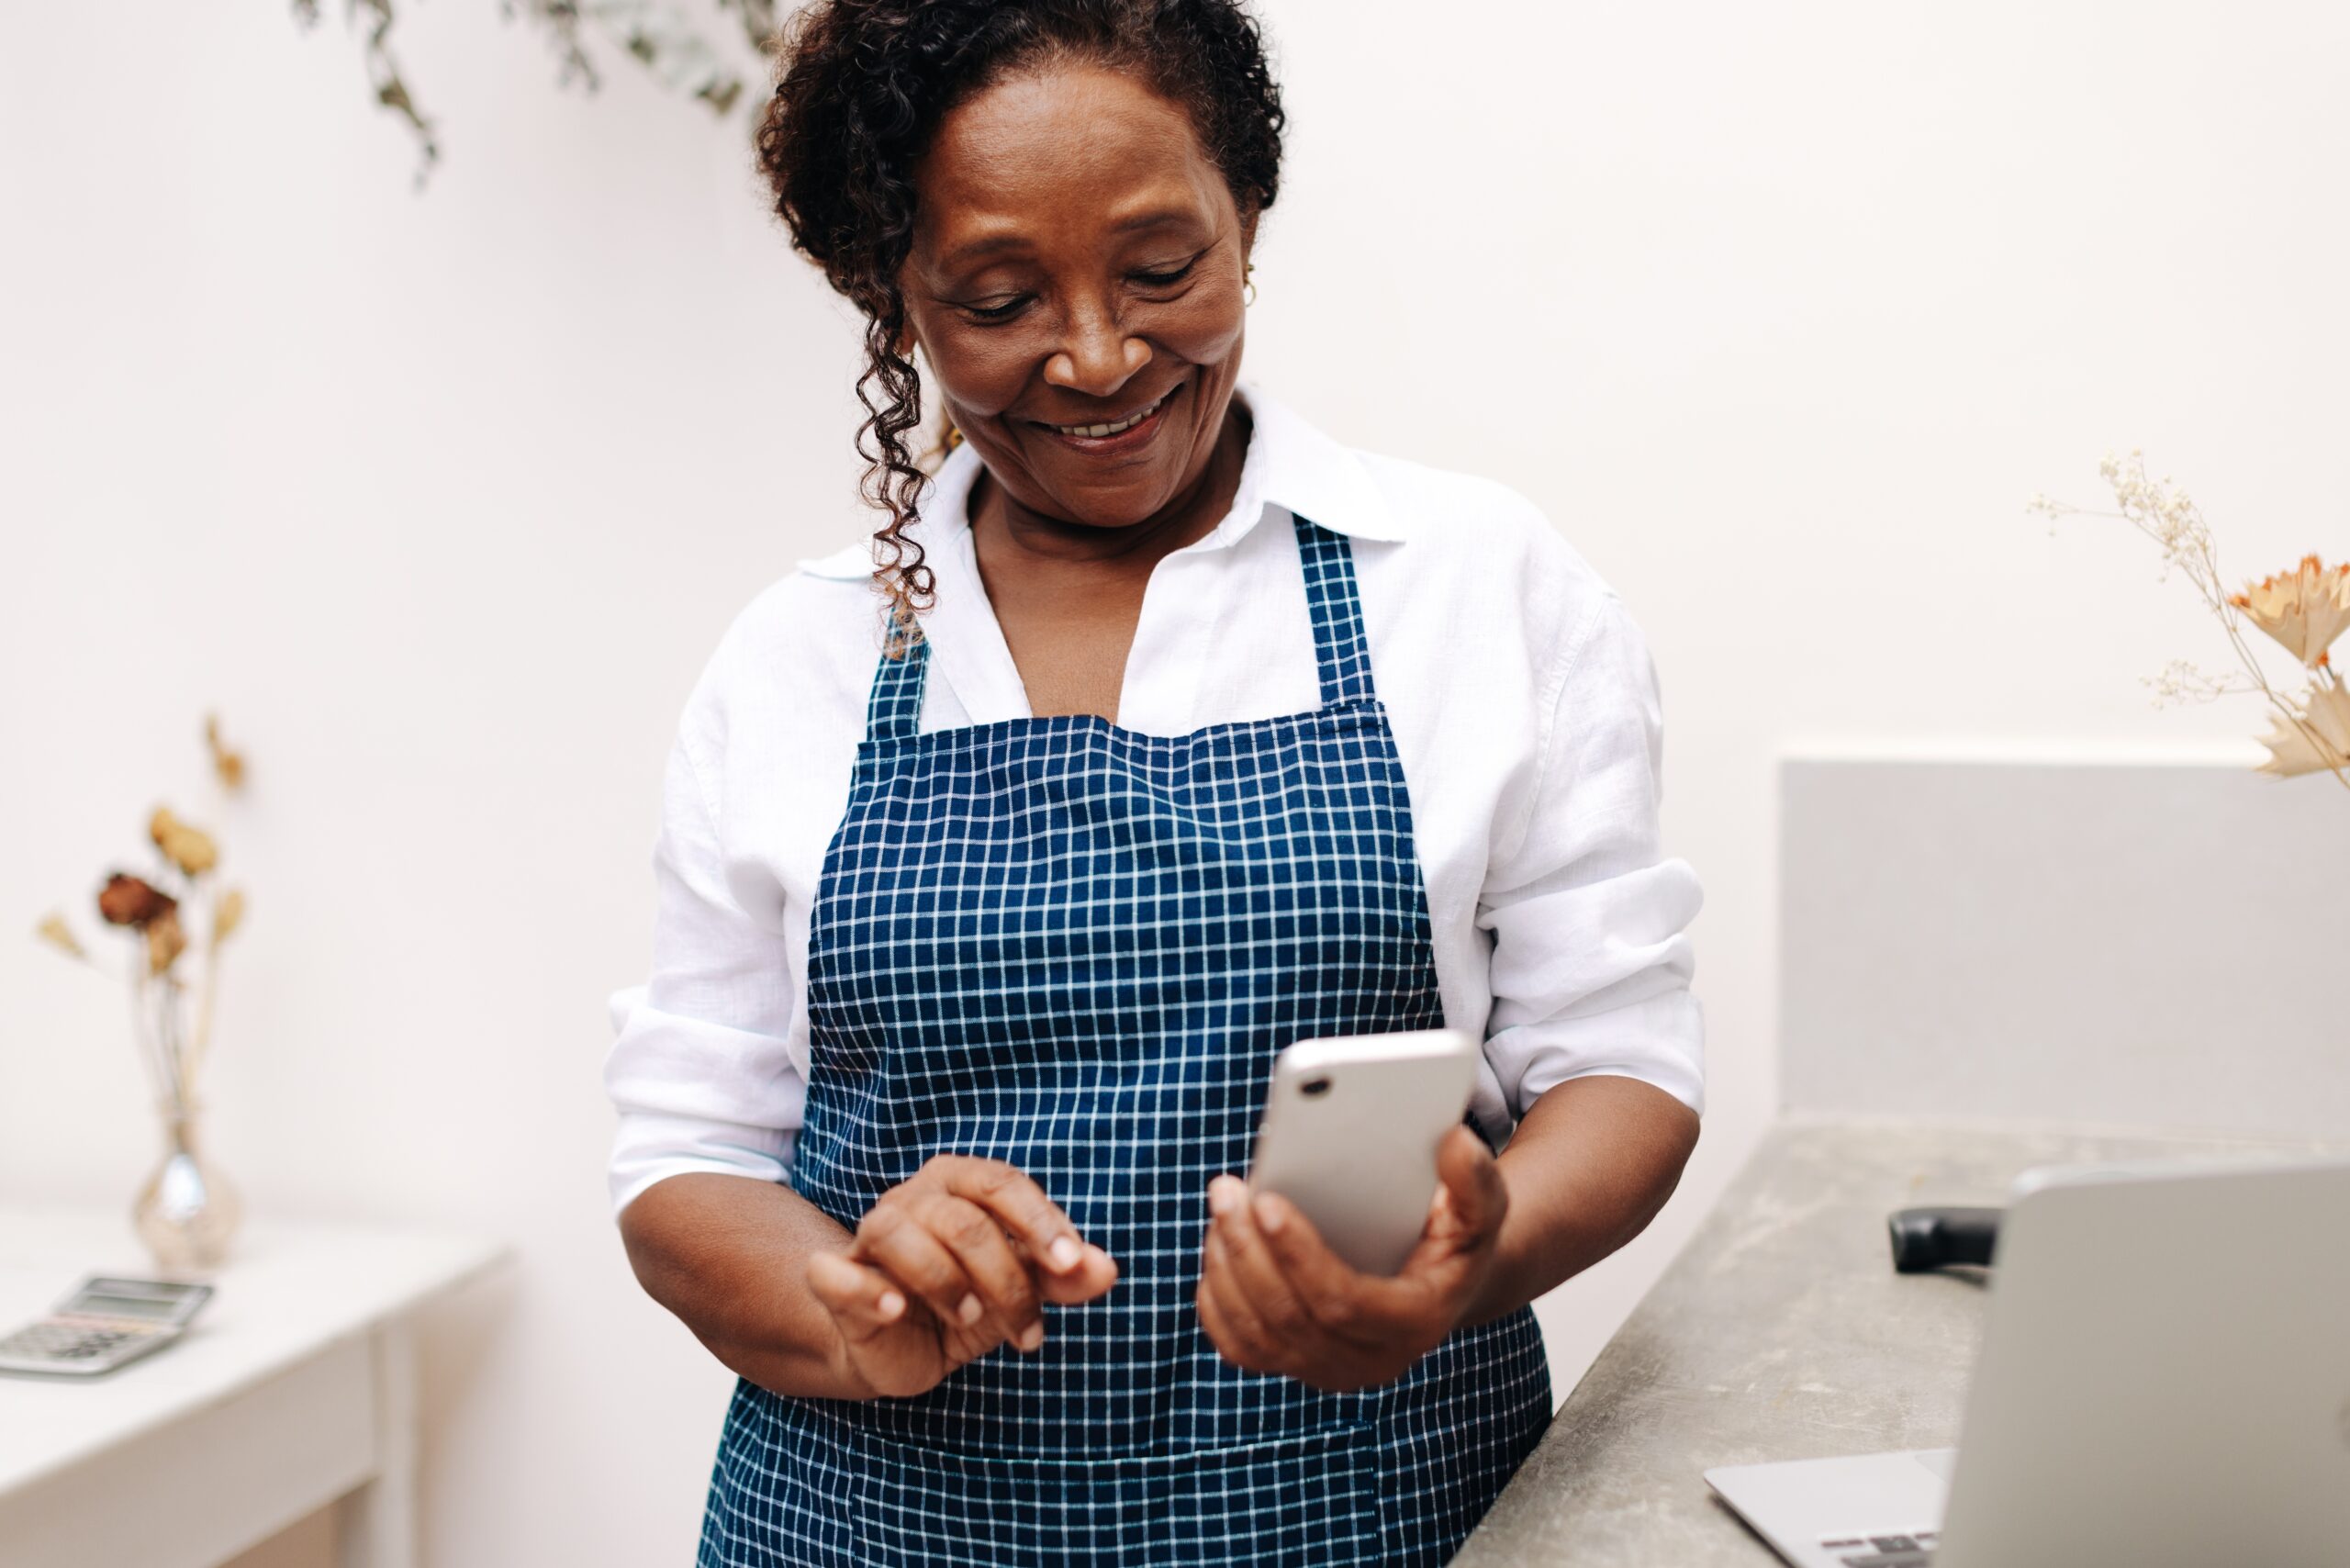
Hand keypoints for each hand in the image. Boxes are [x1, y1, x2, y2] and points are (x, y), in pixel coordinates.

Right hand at [805, 1155, 1117, 1399]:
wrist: (904, 1350)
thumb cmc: (968, 1304)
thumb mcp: (1022, 1293)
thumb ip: (1062, 1278)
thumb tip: (1106, 1269)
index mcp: (960, 1185)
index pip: (1001, 1185)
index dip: (1039, 1222)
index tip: (1071, 1265)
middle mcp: (912, 1199)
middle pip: (962, 1222)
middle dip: (1005, 1280)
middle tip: (1028, 1332)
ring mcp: (869, 1237)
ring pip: (898, 1233)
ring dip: (944, 1280)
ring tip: (970, 1319)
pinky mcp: (836, 1281)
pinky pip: (834, 1272)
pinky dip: (866, 1288)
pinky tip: (895, 1308)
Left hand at [1195, 1125, 1508, 1391]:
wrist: (1438, 1282)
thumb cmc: (1457, 1237)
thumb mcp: (1483, 1205)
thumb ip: (1476, 1176)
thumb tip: (1452, 1140)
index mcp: (1414, 1323)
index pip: (1342, 1302)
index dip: (1300, 1256)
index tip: (1266, 1202)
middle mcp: (1369, 1361)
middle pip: (1288, 1316)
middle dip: (1248, 1249)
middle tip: (1226, 1190)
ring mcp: (1327, 1371)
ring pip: (1256, 1332)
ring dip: (1227, 1266)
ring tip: (1222, 1205)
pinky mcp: (1293, 1366)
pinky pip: (1238, 1346)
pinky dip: (1217, 1300)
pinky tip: (1217, 1246)